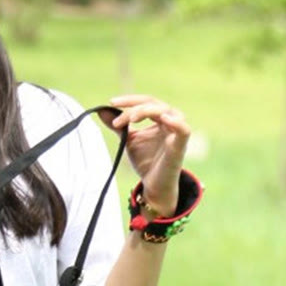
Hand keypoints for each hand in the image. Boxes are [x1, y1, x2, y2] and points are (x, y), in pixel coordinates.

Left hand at [100, 95, 190, 216]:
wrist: (153, 185)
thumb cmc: (145, 161)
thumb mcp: (129, 140)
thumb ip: (118, 126)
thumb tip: (101, 111)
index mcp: (159, 117)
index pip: (146, 101)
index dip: (129, 100)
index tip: (111, 103)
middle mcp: (171, 120)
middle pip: (153, 104)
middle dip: (133, 109)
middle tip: (116, 121)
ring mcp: (177, 131)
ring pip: (165, 111)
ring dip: (146, 112)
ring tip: (130, 119)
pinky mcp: (181, 145)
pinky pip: (183, 129)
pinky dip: (176, 122)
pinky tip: (164, 118)